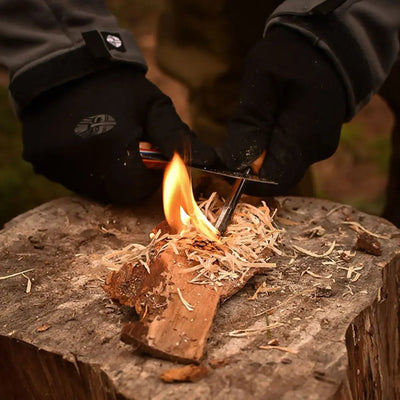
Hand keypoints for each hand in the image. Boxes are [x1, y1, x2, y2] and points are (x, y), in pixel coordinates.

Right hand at [22, 65, 215, 202]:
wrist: (68, 63)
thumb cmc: (120, 87)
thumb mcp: (155, 108)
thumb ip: (179, 139)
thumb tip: (214, 162)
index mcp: (112, 149)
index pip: (137, 190)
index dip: (146, 178)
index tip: (146, 158)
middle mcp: (81, 163)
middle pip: (114, 193)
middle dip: (127, 177)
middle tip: (125, 149)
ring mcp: (57, 165)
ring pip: (93, 189)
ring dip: (105, 174)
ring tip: (104, 141)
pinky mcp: (41, 161)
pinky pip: (71, 178)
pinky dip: (84, 168)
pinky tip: (84, 142)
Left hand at [219, 26, 346, 194]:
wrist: (328, 42)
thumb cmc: (293, 53)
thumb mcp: (263, 78)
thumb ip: (250, 121)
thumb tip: (235, 163)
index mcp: (306, 137)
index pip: (272, 180)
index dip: (242, 180)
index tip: (217, 165)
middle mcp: (314, 150)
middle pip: (273, 177)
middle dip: (244, 167)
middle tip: (219, 149)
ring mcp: (314, 148)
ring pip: (276, 167)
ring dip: (253, 157)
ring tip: (240, 130)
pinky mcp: (309, 142)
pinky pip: (283, 155)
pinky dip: (264, 148)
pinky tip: (255, 128)